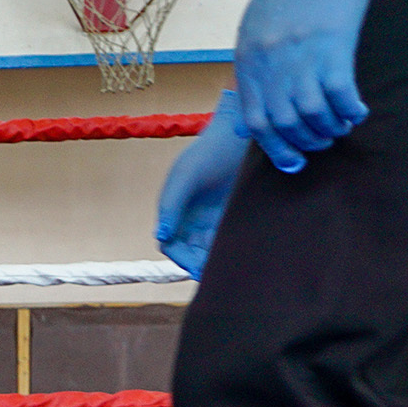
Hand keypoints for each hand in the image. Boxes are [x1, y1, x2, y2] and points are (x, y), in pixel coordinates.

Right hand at [156, 90, 249, 277]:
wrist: (242, 133)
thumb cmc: (211, 151)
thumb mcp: (188, 175)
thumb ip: (172, 204)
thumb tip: (162, 236)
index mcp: (174, 210)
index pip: (171, 245)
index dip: (182, 259)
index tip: (199, 268)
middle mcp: (191, 216)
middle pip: (190, 251)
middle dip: (200, 263)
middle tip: (220, 273)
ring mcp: (213, 216)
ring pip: (210, 248)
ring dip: (217, 258)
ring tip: (234, 264)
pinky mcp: (234, 213)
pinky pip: (230, 238)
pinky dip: (234, 247)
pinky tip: (246, 251)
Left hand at [233, 0, 375, 171]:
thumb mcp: (256, 29)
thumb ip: (253, 72)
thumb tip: (246, 121)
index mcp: (248, 59)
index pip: (255, 119)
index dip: (274, 147)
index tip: (292, 161)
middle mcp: (269, 61)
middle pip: (281, 123)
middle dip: (302, 145)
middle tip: (321, 145)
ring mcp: (298, 52)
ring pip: (309, 114)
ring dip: (327, 130)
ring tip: (340, 127)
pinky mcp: (332, 41)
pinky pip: (338, 92)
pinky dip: (349, 110)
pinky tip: (358, 112)